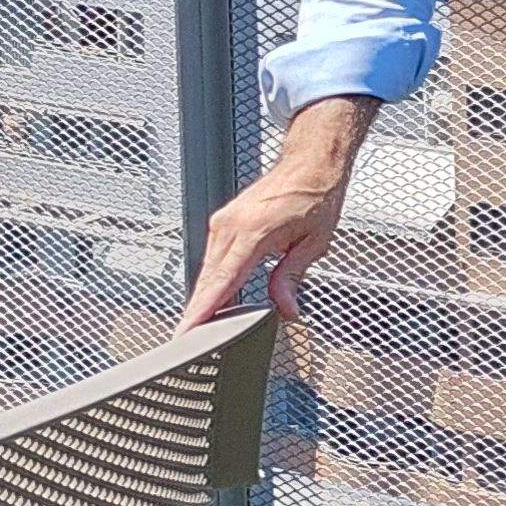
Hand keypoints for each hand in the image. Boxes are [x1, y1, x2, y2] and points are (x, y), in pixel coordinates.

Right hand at [184, 96, 376, 322]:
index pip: (222, 281)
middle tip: (188, 343)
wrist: (312, 162)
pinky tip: (213, 297)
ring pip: (207, 268)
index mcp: (254, 231)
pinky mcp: (224, 220)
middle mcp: (232, 225)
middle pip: (208, 279)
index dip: (204, 310)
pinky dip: (212, 278)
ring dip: (204, 295)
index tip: (188, 330)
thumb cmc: (317, 194)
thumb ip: (292, 277)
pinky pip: (212, 256)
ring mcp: (224, 221)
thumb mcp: (315, 241)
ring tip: (199, 327)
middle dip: (198, 311)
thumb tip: (286, 308)